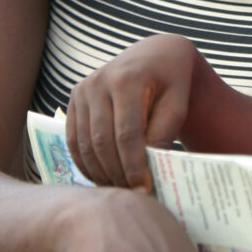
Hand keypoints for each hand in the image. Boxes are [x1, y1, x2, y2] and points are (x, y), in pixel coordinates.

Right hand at [67, 35, 199, 189]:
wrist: (156, 55)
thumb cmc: (172, 81)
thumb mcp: (177, 104)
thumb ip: (162, 134)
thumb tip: (145, 173)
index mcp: (127, 79)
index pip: (127, 133)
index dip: (134, 165)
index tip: (144, 190)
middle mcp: (99, 82)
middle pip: (102, 141)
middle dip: (116, 173)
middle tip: (131, 196)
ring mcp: (83, 90)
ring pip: (85, 144)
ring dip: (100, 172)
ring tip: (119, 190)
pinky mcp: (74, 98)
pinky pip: (74, 139)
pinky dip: (85, 163)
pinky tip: (102, 178)